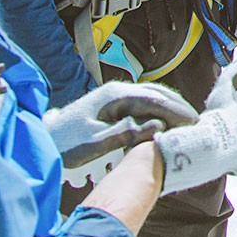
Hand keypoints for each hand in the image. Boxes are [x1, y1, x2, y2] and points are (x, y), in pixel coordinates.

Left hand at [44, 81, 199, 168]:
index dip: (176, 111)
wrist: (41, 140)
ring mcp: (114, 97)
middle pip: (156, 94)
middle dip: (177, 107)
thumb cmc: (64, 144)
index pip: (154, 99)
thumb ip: (126, 133)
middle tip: (195, 124)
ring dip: (169, 108)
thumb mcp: (94, 143)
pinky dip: (158, 110)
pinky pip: (142, 104)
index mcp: (115, 96)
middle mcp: (117, 91)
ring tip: (185, 123)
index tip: (193, 123)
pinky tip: (164, 122)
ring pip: (150, 97)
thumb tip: (157, 125)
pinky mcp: (111, 106)